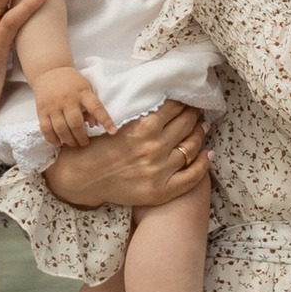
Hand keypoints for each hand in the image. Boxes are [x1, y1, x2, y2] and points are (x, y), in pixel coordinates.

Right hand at [32, 63, 113, 152]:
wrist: (49, 71)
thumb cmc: (71, 83)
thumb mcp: (85, 89)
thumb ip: (91, 106)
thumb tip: (94, 125)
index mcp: (82, 92)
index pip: (96, 107)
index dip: (106, 120)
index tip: (113, 132)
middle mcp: (67, 99)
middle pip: (75, 123)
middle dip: (82, 137)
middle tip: (84, 142)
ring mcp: (53, 105)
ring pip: (61, 128)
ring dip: (69, 140)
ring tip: (73, 143)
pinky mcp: (42, 110)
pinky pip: (46, 129)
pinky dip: (53, 139)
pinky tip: (59, 142)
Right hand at [42, 101, 210, 209]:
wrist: (83, 178)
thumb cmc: (97, 147)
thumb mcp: (118, 121)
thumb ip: (143, 113)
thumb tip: (168, 102)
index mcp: (144, 126)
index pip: (175, 108)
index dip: (184, 103)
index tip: (187, 101)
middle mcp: (155, 147)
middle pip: (186, 124)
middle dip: (195, 115)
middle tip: (198, 112)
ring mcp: (160, 170)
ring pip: (192, 147)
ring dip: (200, 134)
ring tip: (203, 128)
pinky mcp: (161, 190)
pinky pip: (192, 176)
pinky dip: (203, 163)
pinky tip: (207, 154)